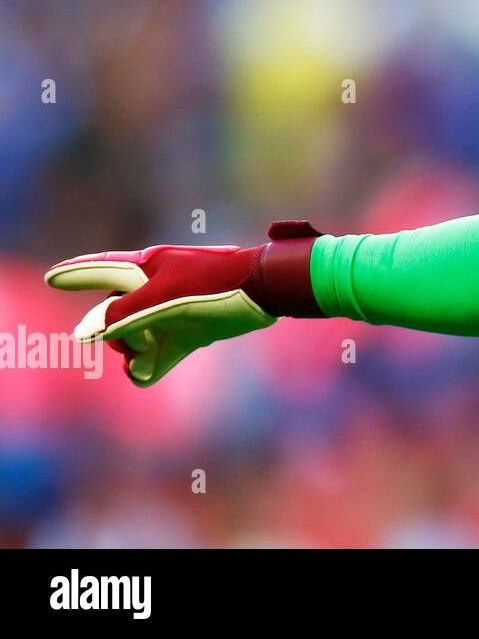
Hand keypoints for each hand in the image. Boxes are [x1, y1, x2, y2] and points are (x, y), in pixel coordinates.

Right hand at [45, 221, 322, 386]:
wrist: (264, 291)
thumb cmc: (214, 285)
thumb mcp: (163, 297)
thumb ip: (124, 314)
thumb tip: (90, 332)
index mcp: (147, 267)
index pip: (103, 269)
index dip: (78, 275)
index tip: (53, 278)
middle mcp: (155, 288)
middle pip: (116, 314)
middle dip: (117, 332)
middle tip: (133, 339)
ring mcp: (172, 311)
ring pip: (136, 337)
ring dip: (133, 352)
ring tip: (143, 358)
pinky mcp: (190, 331)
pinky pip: (161, 353)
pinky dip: (152, 366)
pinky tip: (148, 372)